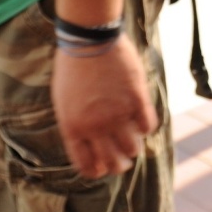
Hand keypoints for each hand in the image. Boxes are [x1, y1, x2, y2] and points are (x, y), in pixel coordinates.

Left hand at [51, 33, 156, 178]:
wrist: (89, 41)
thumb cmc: (72, 70)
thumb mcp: (64, 103)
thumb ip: (76, 127)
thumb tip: (92, 146)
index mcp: (73, 129)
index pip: (87, 166)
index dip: (98, 170)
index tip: (104, 166)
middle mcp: (95, 127)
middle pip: (113, 163)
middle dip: (119, 165)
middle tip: (123, 158)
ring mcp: (117, 114)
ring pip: (133, 149)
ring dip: (134, 146)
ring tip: (133, 136)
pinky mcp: (136, 99)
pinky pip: (147, 126)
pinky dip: (146, 127)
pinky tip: (141, 118)